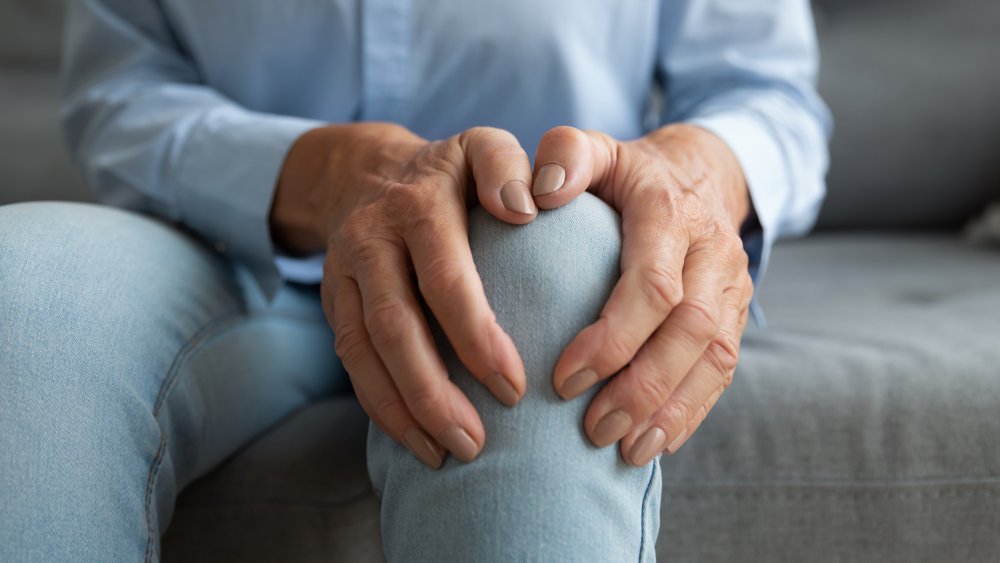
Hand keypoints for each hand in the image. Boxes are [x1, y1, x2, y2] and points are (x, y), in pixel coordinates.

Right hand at [271, 123, 538, 467]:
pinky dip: (379, 406)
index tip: (514, 387)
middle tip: (477, 443)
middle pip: (396, 327)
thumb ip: (507, 166)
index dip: (476, 337)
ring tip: (447, 455)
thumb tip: (527, 209)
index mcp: (418, 205)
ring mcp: (344, 273)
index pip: (445, 280)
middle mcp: (373, 240)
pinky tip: (415, 440)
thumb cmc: (447, 170)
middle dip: (434, 392)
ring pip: (364, 353)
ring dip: (404, 410)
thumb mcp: (481, 145)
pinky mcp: (331, 300)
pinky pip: (350, 361)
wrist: (363, 170)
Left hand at [533, 124, 753, 465]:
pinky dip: (692, 411)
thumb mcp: (596, 148)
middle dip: (642, 386)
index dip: (613, 337)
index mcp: (671, 214)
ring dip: (671, 410)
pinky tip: (656, 443)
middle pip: (690, 330)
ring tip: (625, 451)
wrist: (701, 173)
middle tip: (592, 429)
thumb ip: (566, 155)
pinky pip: (725, 370)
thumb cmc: (627, 172)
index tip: (564, 378)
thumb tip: (539, 192)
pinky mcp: (737, 314)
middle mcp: (711, 251)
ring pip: (715, 358)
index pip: (653, 285)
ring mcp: (732, 286)